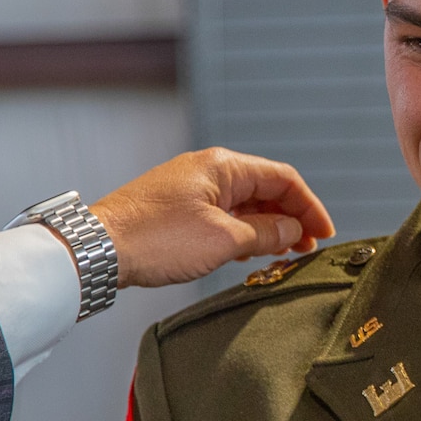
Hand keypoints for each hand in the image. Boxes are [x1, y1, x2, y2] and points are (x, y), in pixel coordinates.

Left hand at [88, 148, 335, 287]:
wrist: (97, 250)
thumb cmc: (154, 238)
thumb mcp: (224, 239)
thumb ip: (266, 233)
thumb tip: (293, 231)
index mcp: (223, 166)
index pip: (283, 178)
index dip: (310, 206)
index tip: (324, 233)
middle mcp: (208, 170)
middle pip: (265, 189)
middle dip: (291, 218)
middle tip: (307, 248)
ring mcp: (191, 189)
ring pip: (244, 204)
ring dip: (268, 227)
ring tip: (284, 253)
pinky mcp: (177, 209)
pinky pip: (223, 215)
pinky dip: (243, 232)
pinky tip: (249, 253)